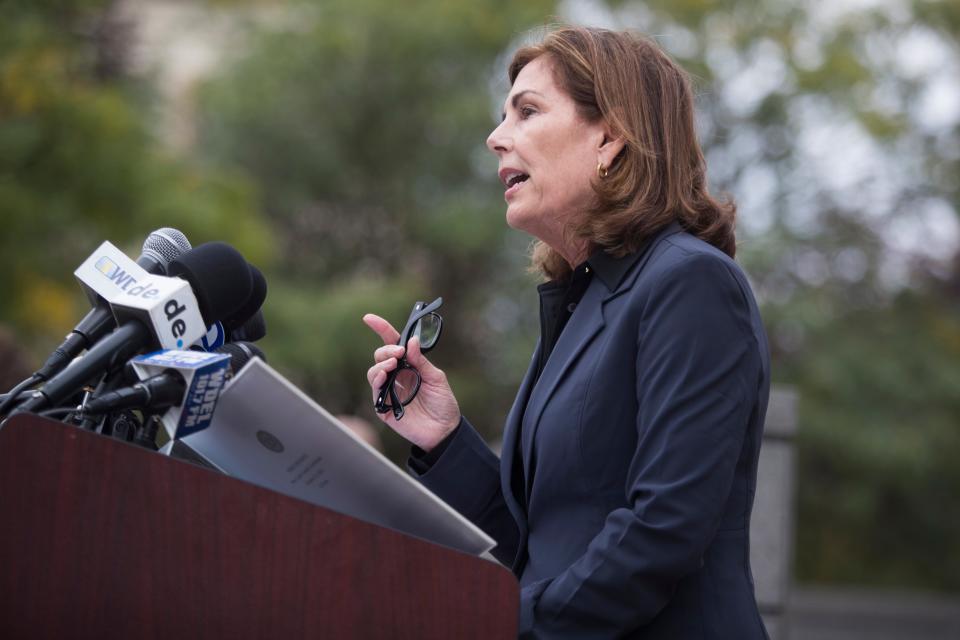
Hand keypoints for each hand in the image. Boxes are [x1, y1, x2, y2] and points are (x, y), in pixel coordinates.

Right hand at [363, 313, 460, 450]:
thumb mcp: (436, 378)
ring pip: (373, 371)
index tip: (369, 318)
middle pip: (380, 355)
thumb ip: (421, 361)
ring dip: (381, 364)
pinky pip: (375, 391)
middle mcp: (396, 376)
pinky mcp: (384, 407)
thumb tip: (410, 341)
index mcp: (408, 365)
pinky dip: (377, 380)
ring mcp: (389, 391)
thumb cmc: (443, 403)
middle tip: (398, 352)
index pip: (392, 344)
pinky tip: (384, 375)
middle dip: (386, 349)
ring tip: (392, 363)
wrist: (444, 430)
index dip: (381, 329)